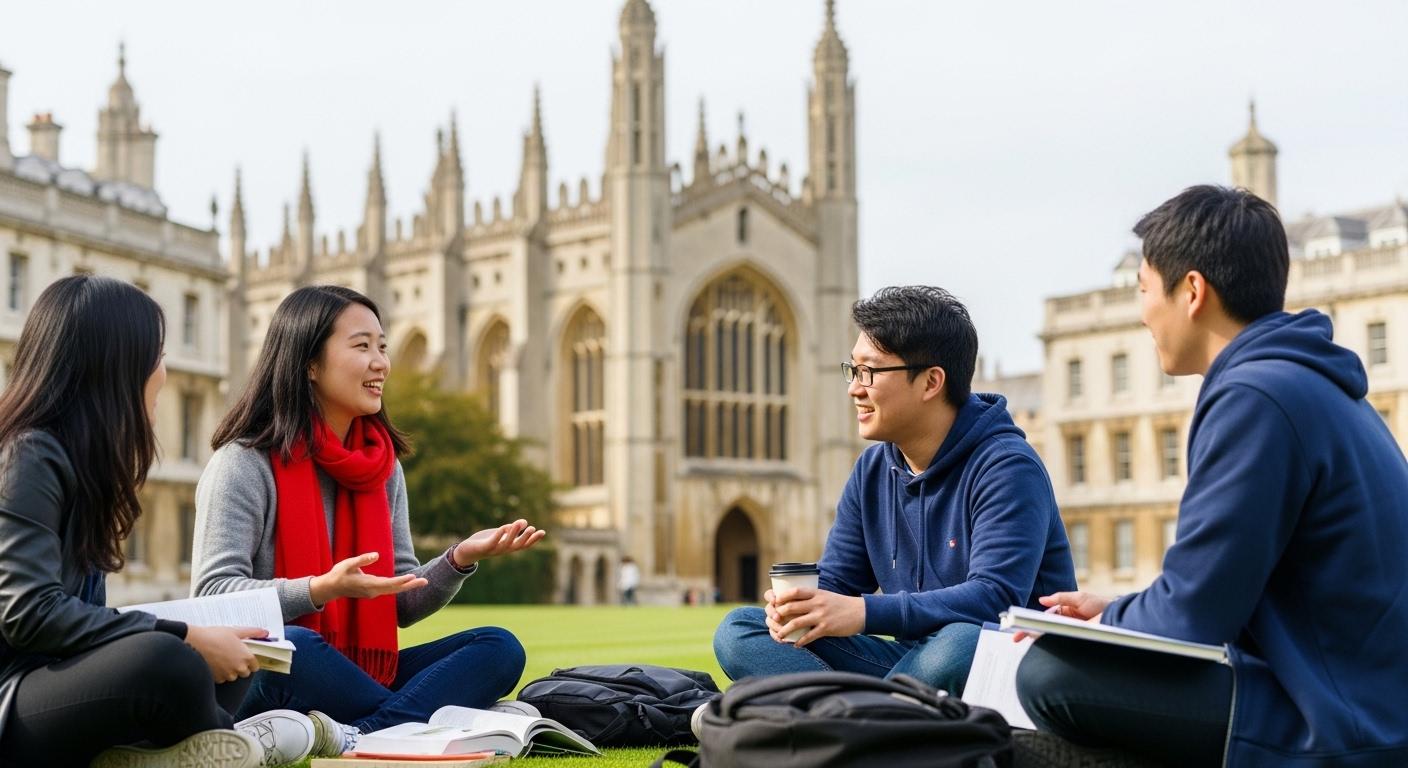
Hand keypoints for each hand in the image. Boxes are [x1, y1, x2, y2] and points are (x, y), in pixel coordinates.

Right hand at [186, 625, 264, 682]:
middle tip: (232, 656)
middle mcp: (239, 668)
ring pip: (233, 676)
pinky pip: (222, 679)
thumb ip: (252, 633)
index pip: (255, 666)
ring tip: (221, 658)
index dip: (250, 661)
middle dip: (241, 666)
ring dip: (229, 670)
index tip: (244, 657)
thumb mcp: (236, 631)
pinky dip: (220, 673)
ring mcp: (227, 675)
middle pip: (245, 673)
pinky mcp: (216, 679)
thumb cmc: (214, 636)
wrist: (194, 643)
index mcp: (246, 657)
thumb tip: (264, 633)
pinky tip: (215, 663)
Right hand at [308, 551, 427, 605]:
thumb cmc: (338, 574)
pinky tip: (409, 583)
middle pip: (395, 589)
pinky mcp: (373, 591)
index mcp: (368, 584)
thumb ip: (362, 560)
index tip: (412, 577)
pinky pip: (390, 589)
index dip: (401, 581)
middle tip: (426, 581)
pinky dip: (400, 586)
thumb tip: (377, 555)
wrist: (331, 588)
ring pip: (394, 590)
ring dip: (408, 586)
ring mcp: (374, 593)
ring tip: (422, 581)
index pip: (388, 583)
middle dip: (410, 585)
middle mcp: (373, 591)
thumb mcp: (347, 564)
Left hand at [452, 519, 545, 567]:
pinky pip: (493, 542)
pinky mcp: (484, 547)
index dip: (534, 539)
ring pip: (506, 543)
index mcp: (509, 547)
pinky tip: (504, 526)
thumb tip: (524, 522)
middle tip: (533, 528)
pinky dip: (499, 535)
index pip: (524, 544)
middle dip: (526, 537)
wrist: (467, 551)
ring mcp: (494, 550)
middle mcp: (503, 550)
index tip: (543, 532)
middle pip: (517, 545)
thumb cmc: (486, 541)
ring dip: (514, 533)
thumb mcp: (500, 534)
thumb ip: (511, 529)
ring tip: (521, 522)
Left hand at [764, 587, 864, 647]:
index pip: (794, 591)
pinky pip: (809, 636)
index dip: (782, 596)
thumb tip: (795, 601)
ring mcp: (821, 616)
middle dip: (779, 614)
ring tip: (780, 636)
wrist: (860, 612)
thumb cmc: (841, 604)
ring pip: (796, 623)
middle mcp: (817, 603)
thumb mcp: (826, 595)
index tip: (774, 601)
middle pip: (791, 607)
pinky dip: (800, 642)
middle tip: (774, 620)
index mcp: (816, 593)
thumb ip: (812, 597)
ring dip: (785, 630)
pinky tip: (796, 645)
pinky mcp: (826, 628)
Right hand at [1013, 591, 1111, 640]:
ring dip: (1034, 636)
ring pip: (1048, 634)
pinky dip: (1047, 638)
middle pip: (1043, 628)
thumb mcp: (1079, 597)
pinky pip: (1058, 638)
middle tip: (1015, 636)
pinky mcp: (1075, 638)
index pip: (1044, 617)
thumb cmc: (1101, 605)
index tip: (1018, 624)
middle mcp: (1066, 623)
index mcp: (1065, 613)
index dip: (1031, 620)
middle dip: (1028, 631)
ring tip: (1020, 637)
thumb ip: (1060, 598)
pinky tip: (1037, 638)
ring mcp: (1070, 631)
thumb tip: (1041, 600)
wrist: (1118, 616)